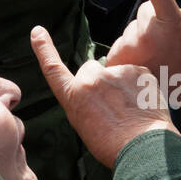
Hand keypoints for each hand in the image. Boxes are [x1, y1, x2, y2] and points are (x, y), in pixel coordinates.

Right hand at [32, 25, 175, 170]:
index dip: (44, 50)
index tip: (38, 31)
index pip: (53, 69)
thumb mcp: (86, 125)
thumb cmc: (113, 145)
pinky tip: (143, 105)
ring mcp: (114, 73)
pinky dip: (140, 86)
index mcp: (74, 97)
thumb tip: (95, 93)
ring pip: (117, 73)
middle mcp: (90, 80)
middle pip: (92, 69)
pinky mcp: (137, 70)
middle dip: (100, 80)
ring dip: (122, 85)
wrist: (142, 148)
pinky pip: (137, 75)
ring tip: (131, 110)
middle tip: (113, 105)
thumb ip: (85, 102)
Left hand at [106, 0, 180, 82]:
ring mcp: (130, 45)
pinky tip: (139, 76)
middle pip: (140, 19)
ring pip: (127, 38)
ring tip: (153, 69)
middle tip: (163, 56)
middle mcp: (148, 29)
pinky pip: (117, 54)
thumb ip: (168, 24)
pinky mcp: (116, 61)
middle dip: (147, 32)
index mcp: (171, 20)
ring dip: (136, 50)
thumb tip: (151, 15)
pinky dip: (125, 63)